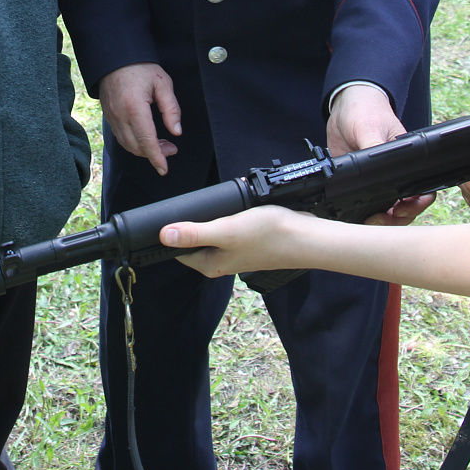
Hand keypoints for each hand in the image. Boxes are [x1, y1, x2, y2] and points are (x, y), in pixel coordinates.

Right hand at [98, 62, 181, 174]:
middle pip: (136, 147)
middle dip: (154, 154)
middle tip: (172, 148)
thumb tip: (176, 131)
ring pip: (127, 144)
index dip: (156, 157)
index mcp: (135, 107)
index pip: (146, 140)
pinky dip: (134, 143)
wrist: (115, 57)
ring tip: (161, 143)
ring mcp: (111, 117)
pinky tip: (146, 137)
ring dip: (144, 149)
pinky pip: (121, 137)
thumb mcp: (163, 83)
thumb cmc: (141, 67)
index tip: (164, 169)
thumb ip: (171, 109)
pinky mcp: (108, 116)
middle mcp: (120, 116)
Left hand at [161, 206, 317, 277]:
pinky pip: (228, 228)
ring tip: (217, 206)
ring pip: (212, 231)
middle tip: (198, 206)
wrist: (304, 236)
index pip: (178, 250)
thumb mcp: (226, 231)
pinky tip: (232, 207)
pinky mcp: (247, 240)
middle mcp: (220, 260)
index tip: (168, 215)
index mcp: (209, 264)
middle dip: (192, 222)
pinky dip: (227, 216)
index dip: (169, 233)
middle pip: (193, 239)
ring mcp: (234, 251)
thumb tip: (164, 236)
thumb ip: (195, 233)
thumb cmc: (268, 236)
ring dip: (211, 217)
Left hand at [328, 84, 433, 224]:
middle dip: (395, 219)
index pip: (419, 191)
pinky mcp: (355, 182)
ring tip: (369, 220)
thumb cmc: (366, 111)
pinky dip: (358, 213)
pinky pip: (361, 204)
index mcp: (405, 162)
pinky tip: (351, 214)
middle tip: (381, 218)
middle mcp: (392, 175)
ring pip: (384, 211)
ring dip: (378, 220)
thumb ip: (372, 148)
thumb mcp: (370, 129)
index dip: (414, 206)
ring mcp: (374, 181)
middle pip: (403, 209)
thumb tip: (372, 169)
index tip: (403, 209)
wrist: (344, 105)